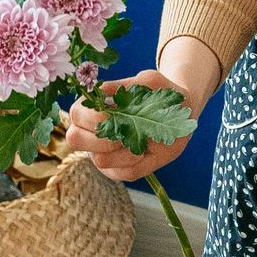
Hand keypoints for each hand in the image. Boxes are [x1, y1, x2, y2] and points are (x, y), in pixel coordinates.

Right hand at [62, 70, 192, 183]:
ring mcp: (103, 152)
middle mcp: (92, 131)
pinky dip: (138, 163)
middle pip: (75, 139)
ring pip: (100, 160)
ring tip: (142, 141)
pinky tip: (148, 152)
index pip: (76, 114)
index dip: (90, 117)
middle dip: (100, 138)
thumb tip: (103, 90)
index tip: (111, 115)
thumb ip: (127, 85)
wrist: (181, 112)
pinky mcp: (120, 169)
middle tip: (123, 134)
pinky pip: (123, 173)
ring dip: (124, 152)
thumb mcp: (149, 82)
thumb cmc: (160, 94)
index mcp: (93, 107)